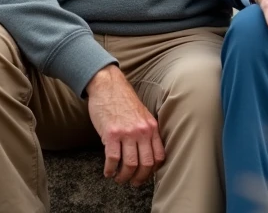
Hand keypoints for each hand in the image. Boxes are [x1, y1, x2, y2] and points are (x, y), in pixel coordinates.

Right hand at [86, 66, 165, 186]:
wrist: (108, 85)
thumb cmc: (123, 101)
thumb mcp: (142, 115)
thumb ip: (146, 132)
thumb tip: (146, 153)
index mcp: (152, 127)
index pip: (159, 156)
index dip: (153, 171)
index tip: (145, 175)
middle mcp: (142, 131)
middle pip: (146, 164)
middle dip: (139, 178)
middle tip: (133, 183)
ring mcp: (127, 133)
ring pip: (130, 165)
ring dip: (124, 177)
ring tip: (118, 178)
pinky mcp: (111, 134)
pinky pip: (113, 159)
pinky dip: (110, 170)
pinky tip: (108, 172)